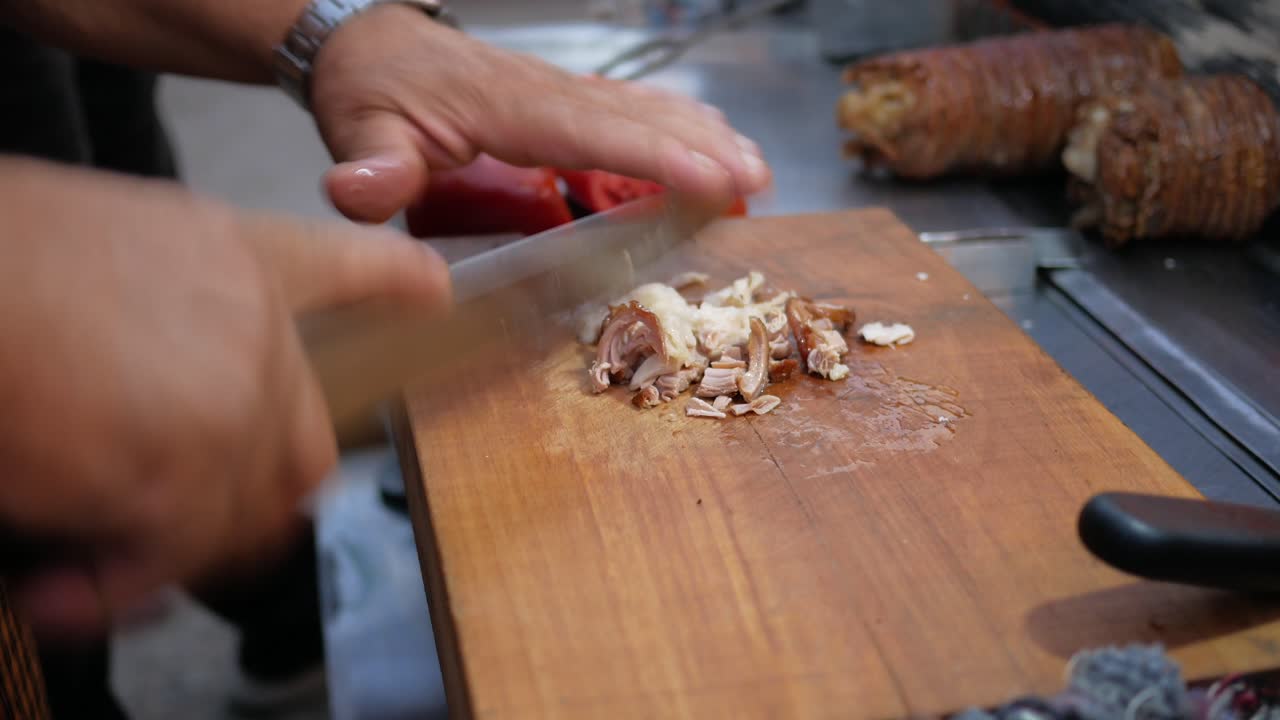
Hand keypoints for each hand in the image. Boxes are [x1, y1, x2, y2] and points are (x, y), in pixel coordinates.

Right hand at [0, 157, 449, 639]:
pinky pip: (180, 555)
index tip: (433, 298)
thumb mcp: (106, 245)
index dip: (395, 287)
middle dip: (251, 499)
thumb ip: (172, 315)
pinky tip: (64, 590)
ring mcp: (234, 398)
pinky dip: (118, 587)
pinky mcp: (187, 471)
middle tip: (178, 526)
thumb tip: (165, 395)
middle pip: (306, 445)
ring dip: (173, 550)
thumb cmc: (2, 263)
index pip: (346, 268)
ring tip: (89, 564)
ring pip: (248, 513)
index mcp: (237, 257)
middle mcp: (257, 327)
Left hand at [310, 5, 771, 222]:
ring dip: (704, 134)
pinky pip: (634, 107)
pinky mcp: (565, 99)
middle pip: (639, 116)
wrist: (368, 46)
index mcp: (509, 107)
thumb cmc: (372, 92)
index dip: (655, 155)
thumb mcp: (359, 130)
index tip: (709, 180)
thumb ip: (369, 166)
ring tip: (755, 167)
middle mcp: (549, 93)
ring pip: (646, 107)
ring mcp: (562, 91)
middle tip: (758, 181)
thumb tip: (363, 192)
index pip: (595, 131)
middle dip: (704, 147)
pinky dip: (681, 121)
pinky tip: (711, 136)